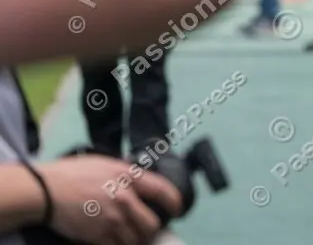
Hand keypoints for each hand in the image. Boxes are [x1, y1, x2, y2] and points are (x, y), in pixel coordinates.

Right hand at [39, 155, 180, 244]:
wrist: (45, 191)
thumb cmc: (73, 173)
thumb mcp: (107, 164)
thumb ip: (127, 174)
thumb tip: (141, 184)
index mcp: (130, 177)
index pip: (164, 192)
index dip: (175, 203)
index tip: (177, 209)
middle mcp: (125, 199)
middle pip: (152, 224)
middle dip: (152, 228)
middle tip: (147, 228)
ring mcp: (112, 220)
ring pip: (136, 240)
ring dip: (136, 240)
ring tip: (131, 236)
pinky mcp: (97, 236)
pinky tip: (115, 240)